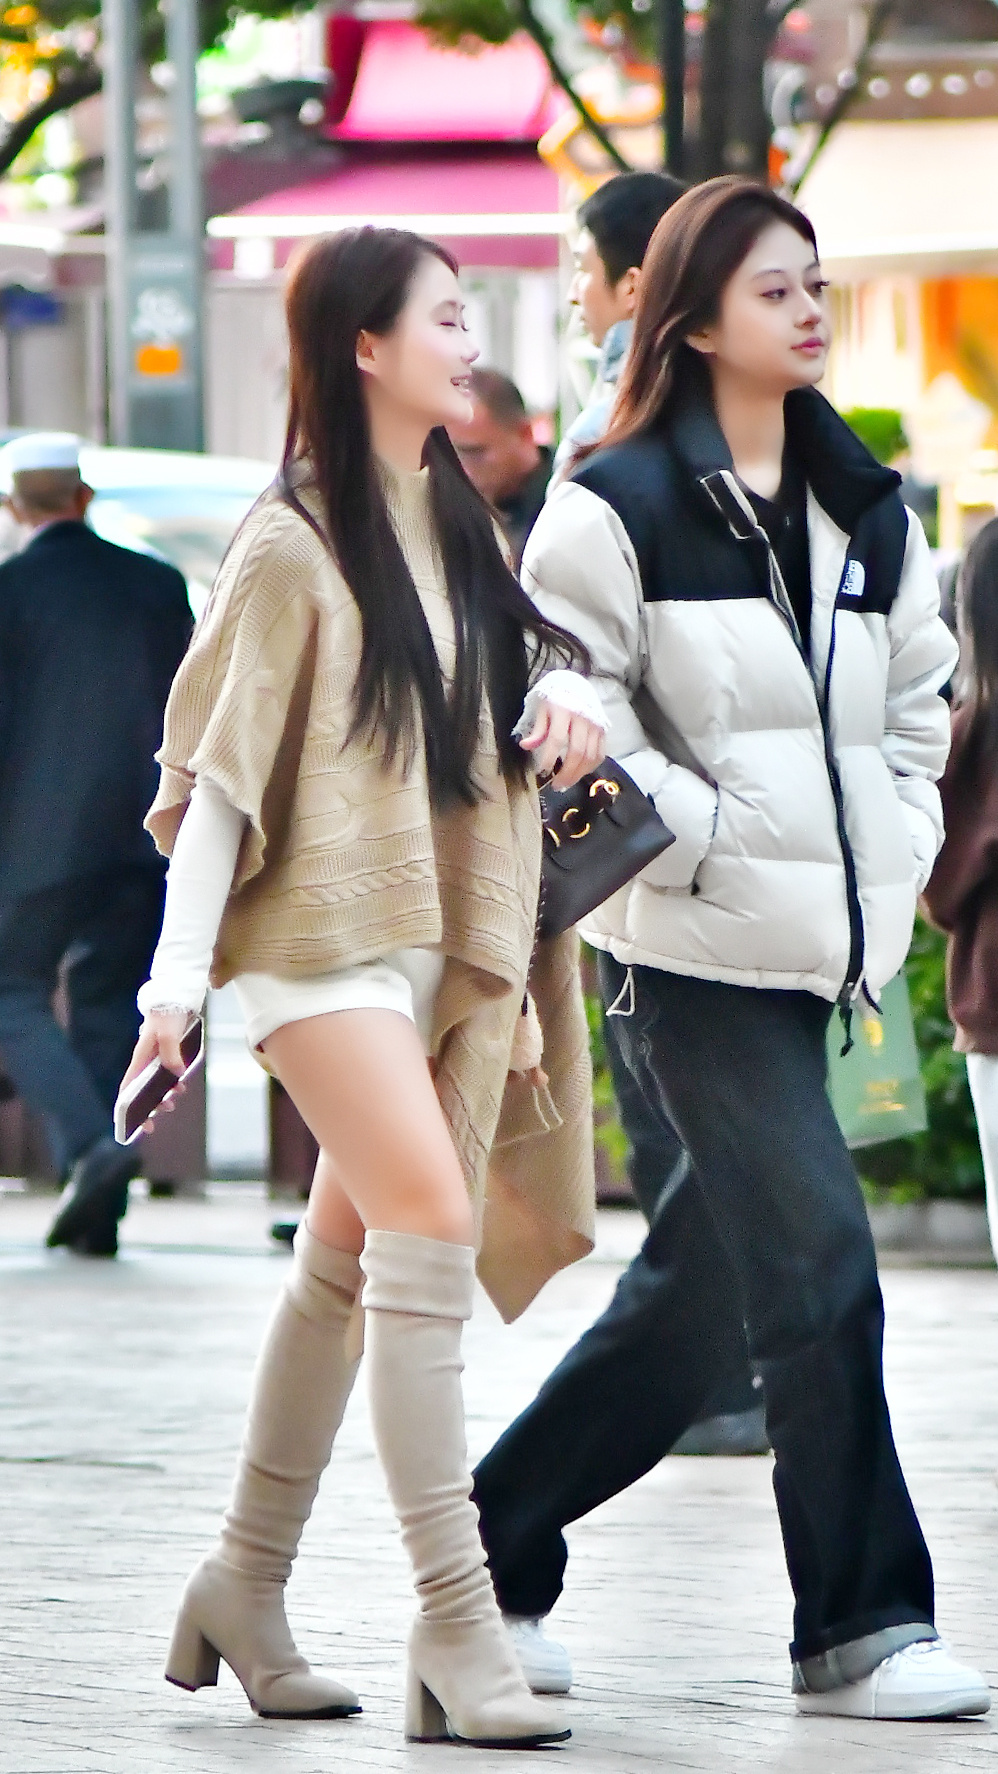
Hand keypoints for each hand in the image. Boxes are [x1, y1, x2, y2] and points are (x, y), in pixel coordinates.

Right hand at [119, 1011, 190, 1129]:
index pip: (128, 1086)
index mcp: (140, 1057)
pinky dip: (173, 1082)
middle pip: (142, 1090)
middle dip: (149, 1105)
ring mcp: (158, 1057)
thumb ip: (171, 1054)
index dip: (127, 1106)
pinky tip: (181, 1085)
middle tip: (158, 1116)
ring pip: (156, 1083)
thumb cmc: (167, 1013)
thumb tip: (177, 1075)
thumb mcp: (168, 1034)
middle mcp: (146, 1060)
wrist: (177, 996)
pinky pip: (168, 1073)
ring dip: (163, 1095)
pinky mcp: (169, 1053)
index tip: (133, 1123)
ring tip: (173, 1101)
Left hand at [518, 700, 606, 789]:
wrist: (577, 684)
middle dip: (566, 772)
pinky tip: (580, 773)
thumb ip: (537, 729)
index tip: (542, 771)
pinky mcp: (603, 730)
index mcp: (563, 711)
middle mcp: (582, 719)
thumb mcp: (542, 709)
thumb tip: (525, 746)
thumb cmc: (556, 698)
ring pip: (590, 756)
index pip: (557, 738)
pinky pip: (600, 753)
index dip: (549, 757)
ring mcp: (595, 725)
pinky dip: (591, 767)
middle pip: (577, 751)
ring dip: (578, 773)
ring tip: (566, 783)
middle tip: (556, 785)